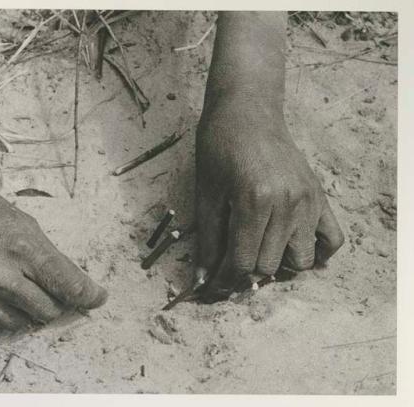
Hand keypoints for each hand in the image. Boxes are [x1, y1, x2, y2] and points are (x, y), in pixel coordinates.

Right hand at [0, 162, 106, 330]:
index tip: (97, 298)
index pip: (67, 282)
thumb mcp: (17, 221)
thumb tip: (68, 280)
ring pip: (21, 322)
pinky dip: (0, 312)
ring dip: (28, 309)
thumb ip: (44, 254)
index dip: (88, 294)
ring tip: (19, 287)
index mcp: (19, 245)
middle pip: (48, 309)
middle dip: (58, 303)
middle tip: (57, 294)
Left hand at [195, 98, 343, 302]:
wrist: (248, 111)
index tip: (211, 285)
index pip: (241, 262)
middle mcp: (287, 204)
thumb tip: (202, 279)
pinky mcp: (319, 195)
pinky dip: (316, 251)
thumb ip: (207, 240)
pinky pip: (332, 239)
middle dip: (244, 273)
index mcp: (254, 201)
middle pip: (268, 266)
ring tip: (258, 250)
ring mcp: (308, 200)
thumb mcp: (206, 193)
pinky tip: (292, 245)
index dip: (222, 280)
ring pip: (300, 260)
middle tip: (228, 263)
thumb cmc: (219, 147)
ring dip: (277, 264)